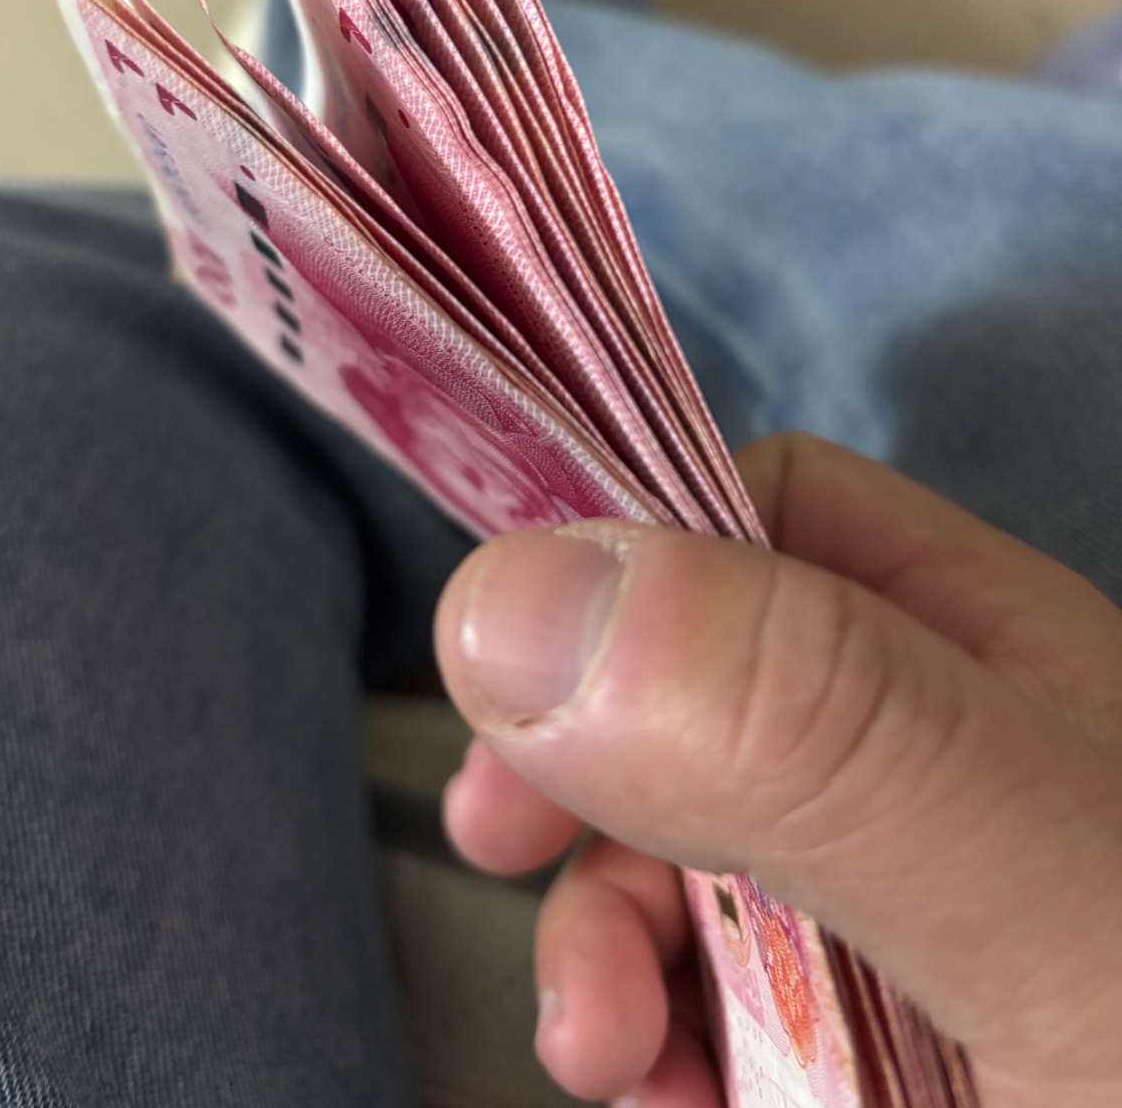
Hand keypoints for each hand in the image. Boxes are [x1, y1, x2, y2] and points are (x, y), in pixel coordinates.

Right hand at [434, 433, 1121, 1107]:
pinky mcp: (869, 1059)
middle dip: (593, 779)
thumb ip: (818, 729)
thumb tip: (515, 594)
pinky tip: (661, 1104)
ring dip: (608, 942)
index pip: (777, 512)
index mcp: (1001, 666)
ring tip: (609, 1053)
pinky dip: (656, 1055)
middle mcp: (941, 773)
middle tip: (509, 847)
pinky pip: (711, 1017)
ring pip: (688, 869)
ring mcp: (899, 924)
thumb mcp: (1050, 902)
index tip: (515, 667)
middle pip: (695, 700)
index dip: (634, 552)